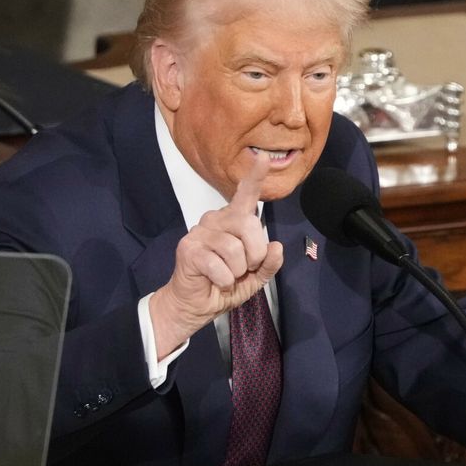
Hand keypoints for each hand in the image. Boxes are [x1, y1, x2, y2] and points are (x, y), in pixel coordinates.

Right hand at [149, 152, 283, 356]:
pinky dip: (224, 281)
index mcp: (233, 222)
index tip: (263, 158)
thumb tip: (276, 246)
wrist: (195, 306)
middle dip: (255, 255)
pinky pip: (220, 265)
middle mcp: (215, 220)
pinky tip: (215, 281)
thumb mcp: (254, 278)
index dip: (255, 176)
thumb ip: (268, 263)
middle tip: (244, 269)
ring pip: (235, 248)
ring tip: (227, 276)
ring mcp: (200, 232)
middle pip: (250, 225)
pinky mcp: (188, 248)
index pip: (246, 195)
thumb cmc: (224, 285)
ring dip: (237, 272)